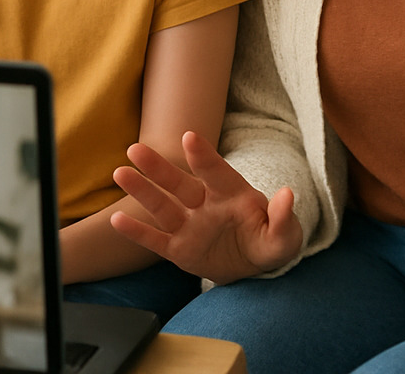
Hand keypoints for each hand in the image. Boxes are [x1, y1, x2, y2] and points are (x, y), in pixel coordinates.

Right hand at [108, 131, 301, 284]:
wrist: (253, 267)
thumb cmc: (269, 243)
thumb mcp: (285, 238)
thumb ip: (284, 218)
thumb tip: (288, 194)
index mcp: (232, 195)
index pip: (216, 173)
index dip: (204, 156)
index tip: (189, 137)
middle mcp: (205, 205)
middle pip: (180, 183)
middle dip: (159, 167)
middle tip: (135, 149)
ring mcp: (190, 226)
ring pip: (162, 206)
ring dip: (142, 190)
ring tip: (120, 173)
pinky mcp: (179, 249)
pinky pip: (155, 240)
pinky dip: (137, 232)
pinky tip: (117, 219)